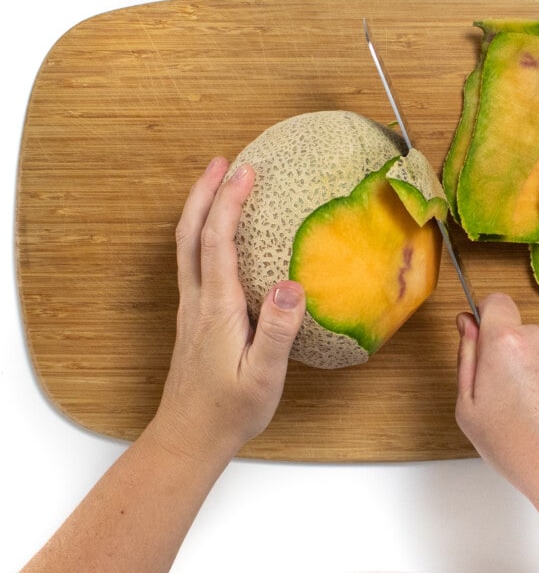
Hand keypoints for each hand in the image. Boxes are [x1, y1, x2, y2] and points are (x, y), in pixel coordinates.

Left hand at [152, 157, 305, 464]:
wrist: (189, 437)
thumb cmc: (229, 411)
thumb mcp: (262, 377)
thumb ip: (277, 331)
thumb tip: (292, 285)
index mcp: (217, 307)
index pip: (217, 242)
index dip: (228, 202)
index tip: (245, 171)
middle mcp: (198, 300)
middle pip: (191, 234)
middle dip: (204, 192)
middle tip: (221, 161)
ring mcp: (192, 307)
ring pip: (187, 245)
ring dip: (199, 208)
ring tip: (217, 183)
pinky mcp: (194, 315)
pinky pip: (193, 261)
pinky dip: (202, 233)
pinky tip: (217, 233)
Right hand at [455, 293, 538, 501]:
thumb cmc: (520, 446)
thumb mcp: (468, 407)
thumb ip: (466, 358)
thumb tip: (466, 326)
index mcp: (507, 341)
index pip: (495, 301)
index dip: (483, 317)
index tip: (478, 340)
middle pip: (514, 330)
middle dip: (503, 351)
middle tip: (496, 393)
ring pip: (535, 349)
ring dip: (527, 368)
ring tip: (524, 411)